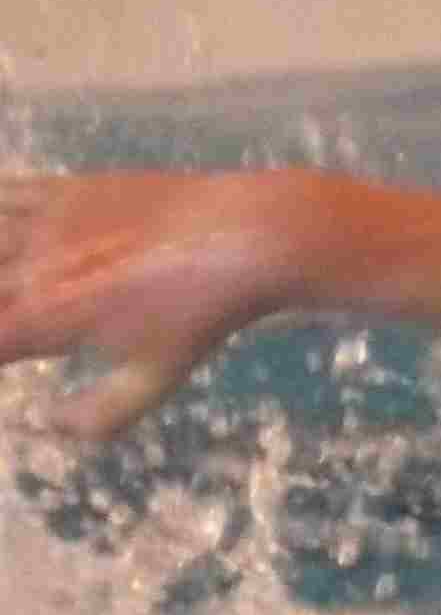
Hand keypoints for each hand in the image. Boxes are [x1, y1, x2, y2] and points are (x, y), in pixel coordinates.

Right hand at [0, 170, 319, 441]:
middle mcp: (30, 268)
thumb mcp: (154, 379)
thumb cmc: (198, 316)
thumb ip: (99, 414)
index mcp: (45, 319)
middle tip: (10, 322)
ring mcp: (42, 222)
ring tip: (6, 288)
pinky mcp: (61, 189)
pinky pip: (2, 194)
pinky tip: (0, 234)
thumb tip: (46, 425)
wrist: (243, 237)